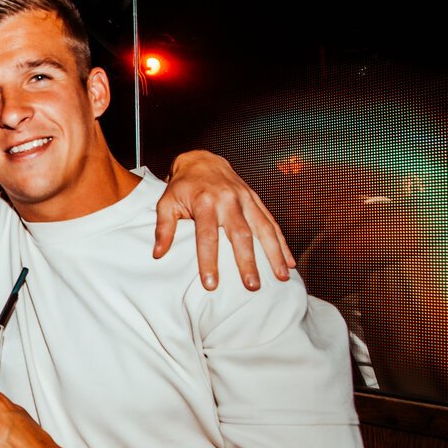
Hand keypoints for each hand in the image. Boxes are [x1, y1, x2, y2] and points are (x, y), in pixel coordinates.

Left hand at [153, 150, 294, 290]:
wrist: (201, 160)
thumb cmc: (182, 186)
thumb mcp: (166, 203)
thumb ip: (163, 228)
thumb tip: (159, 254)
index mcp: (205, 202)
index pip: (207, 236)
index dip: (209, 261)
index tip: (211, 284)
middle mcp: (228, 200)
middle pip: (240, 234)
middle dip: (248, 262)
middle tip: (252, 286)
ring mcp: (246, 199)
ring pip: (264, 228)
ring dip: (274, 254)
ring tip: (281, 277)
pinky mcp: (256, 199)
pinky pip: (272, 222)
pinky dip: (282, 243)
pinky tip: (288, 262)